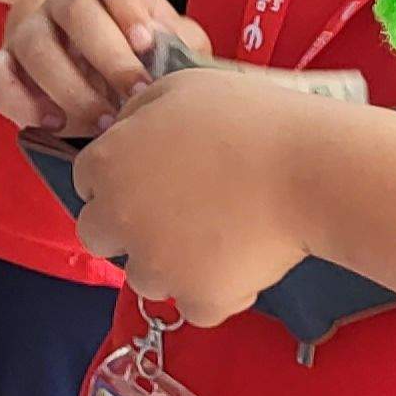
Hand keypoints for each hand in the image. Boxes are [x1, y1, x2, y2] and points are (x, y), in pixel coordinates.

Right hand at [0, 0, 205, 135]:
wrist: (94, 74)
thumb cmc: (142, 59)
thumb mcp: (172, 47)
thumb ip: (182, 46)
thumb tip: (187, 60)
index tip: (147, 40)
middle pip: (74, 5)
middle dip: (107, 53)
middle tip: (137, 92)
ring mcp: (29, 30)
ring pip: (33, 42)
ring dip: (70, 86)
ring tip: (107, 121)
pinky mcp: (3, 66)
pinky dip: (20, 101)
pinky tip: (54, 123)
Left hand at [68, 68, 326, 324]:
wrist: (308, 170)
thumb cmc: (246, 117)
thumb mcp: (179, 88)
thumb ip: (137, 113)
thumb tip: (124, 131)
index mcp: (107, 166)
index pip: (87, 183)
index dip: (119, 180)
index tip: (152, 178)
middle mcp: (119, 220)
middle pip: (99, 238)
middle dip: (127, 229)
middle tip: (175, 215)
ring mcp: (157, 265)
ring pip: (146, 277)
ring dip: (170, 264)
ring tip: (218, 237)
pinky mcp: (200, 298)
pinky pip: (196, 307)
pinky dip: (216, 293)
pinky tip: (242, 264)